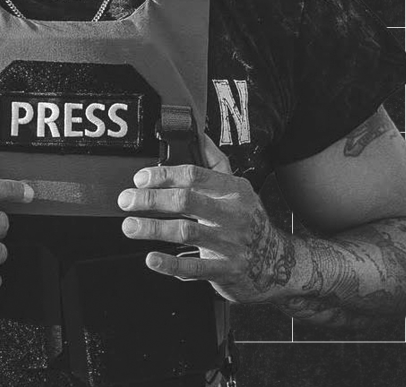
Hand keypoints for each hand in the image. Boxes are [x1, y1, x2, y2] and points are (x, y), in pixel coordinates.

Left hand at [118, 134, 295, 303]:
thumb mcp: (239, 189)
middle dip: (150, 199)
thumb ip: (216, 162)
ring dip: (152, 229)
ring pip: (186, 231)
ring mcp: (231, 243)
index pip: (195, 175)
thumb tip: (198, 135)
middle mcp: (234, 214)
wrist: (278, 263)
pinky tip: (152, 258)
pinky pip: (195, 266)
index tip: (140, 178)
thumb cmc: (249, 222)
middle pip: (186, 200)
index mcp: (235, 190)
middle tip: (127, 200)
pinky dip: (170, 264)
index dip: (163, 175)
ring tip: (130, 226)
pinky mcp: (226, 269)